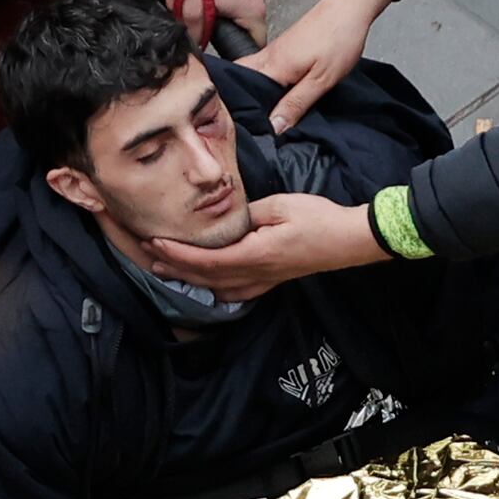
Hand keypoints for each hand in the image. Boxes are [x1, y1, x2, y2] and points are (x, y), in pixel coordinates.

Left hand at [143, 189, 385, 294]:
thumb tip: (226, 217)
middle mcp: (257, 274)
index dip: (177, 255)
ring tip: (169, 271)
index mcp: (255, 254)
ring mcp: (265, 281)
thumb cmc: (318, 219)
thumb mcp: (280, 206)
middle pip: (207, 278)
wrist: (349, 240)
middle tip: (149, 258)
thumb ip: (249, 213)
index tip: (156, 243)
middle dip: (176, 269)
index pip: (206, 261)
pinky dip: (215, 290)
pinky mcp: (272, 281)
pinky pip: (236, 293)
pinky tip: (207, 286)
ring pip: (219, 289)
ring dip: (191, 282)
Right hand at [240, 0, 393, 129]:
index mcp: (274, 66)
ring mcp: (276, 50)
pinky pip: (265, 67)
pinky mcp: (285, 48)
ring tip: (267, 110)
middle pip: (241, 80)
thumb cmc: (340, 38)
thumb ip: (296, 104)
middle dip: (243, 100)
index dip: (243, 112)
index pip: (242, 92)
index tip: (249, 129)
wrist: (351, 7)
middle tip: (253, 121)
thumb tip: (274, 126)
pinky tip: (279, 91)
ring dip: (255, 91)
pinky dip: (267, 81)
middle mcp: (269, 56)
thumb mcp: (321, 81)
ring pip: (252, 73)